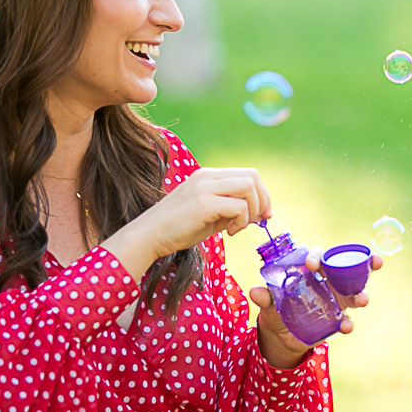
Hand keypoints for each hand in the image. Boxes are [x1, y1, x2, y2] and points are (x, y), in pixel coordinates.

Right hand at [107, 167, 271, 276]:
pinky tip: (229, 233)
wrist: (148, 236)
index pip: (248, 174)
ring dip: (252, 210)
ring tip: (238, 227)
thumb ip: (231, 209)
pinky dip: (241, 221)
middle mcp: (207, 176)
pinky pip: (237, 206)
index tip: (263, 214)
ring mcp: (204, 188)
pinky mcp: (203, 203)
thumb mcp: (209, 214)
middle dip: (262, 200)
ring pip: (248, 187)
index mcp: (208, 176)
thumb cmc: (178, 228)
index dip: (262, 194)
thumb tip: (257, 213)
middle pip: (252, 176)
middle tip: (258, 221)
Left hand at [248, 253, 382, 368]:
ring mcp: (337, 299)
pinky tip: (345, 327)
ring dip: (361, 294)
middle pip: (348, 268)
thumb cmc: (276, 310)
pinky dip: (348, 323)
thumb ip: (266, 298)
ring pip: (355, 292)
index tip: (311, 264)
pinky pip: (347, 319)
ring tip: (363, 300)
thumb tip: (254, 291)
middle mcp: (328, 281)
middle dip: (363, 263)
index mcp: (311, 271)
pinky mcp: (338, 318)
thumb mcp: (269, 304)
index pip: (318, 256)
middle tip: (373, 262)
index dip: (317, 256)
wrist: (281, 336)